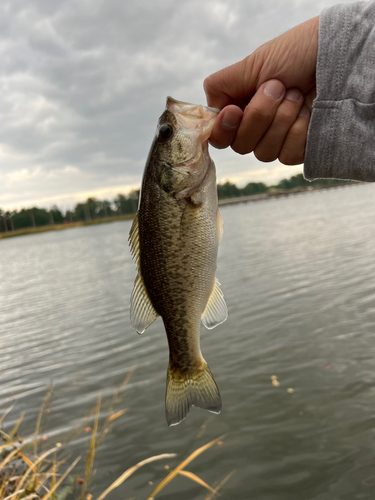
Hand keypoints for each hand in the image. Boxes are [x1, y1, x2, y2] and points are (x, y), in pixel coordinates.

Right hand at [204, 16, 318, 164]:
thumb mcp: (253, 64)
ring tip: (296, 95)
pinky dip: (298, 130)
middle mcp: (257, 127)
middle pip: (241, 145)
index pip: (220, 136)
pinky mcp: (299, 149)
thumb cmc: (296, 54)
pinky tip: (308, 112)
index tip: (235, 111)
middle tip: (278, 87)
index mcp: (241, 108)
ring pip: (264, 153)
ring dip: (281, 120)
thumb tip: (206, 111)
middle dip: (260, 115)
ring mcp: (278, 139)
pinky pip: (287, 155)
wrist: (335, 56)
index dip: (224, 129)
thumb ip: (221, 86)